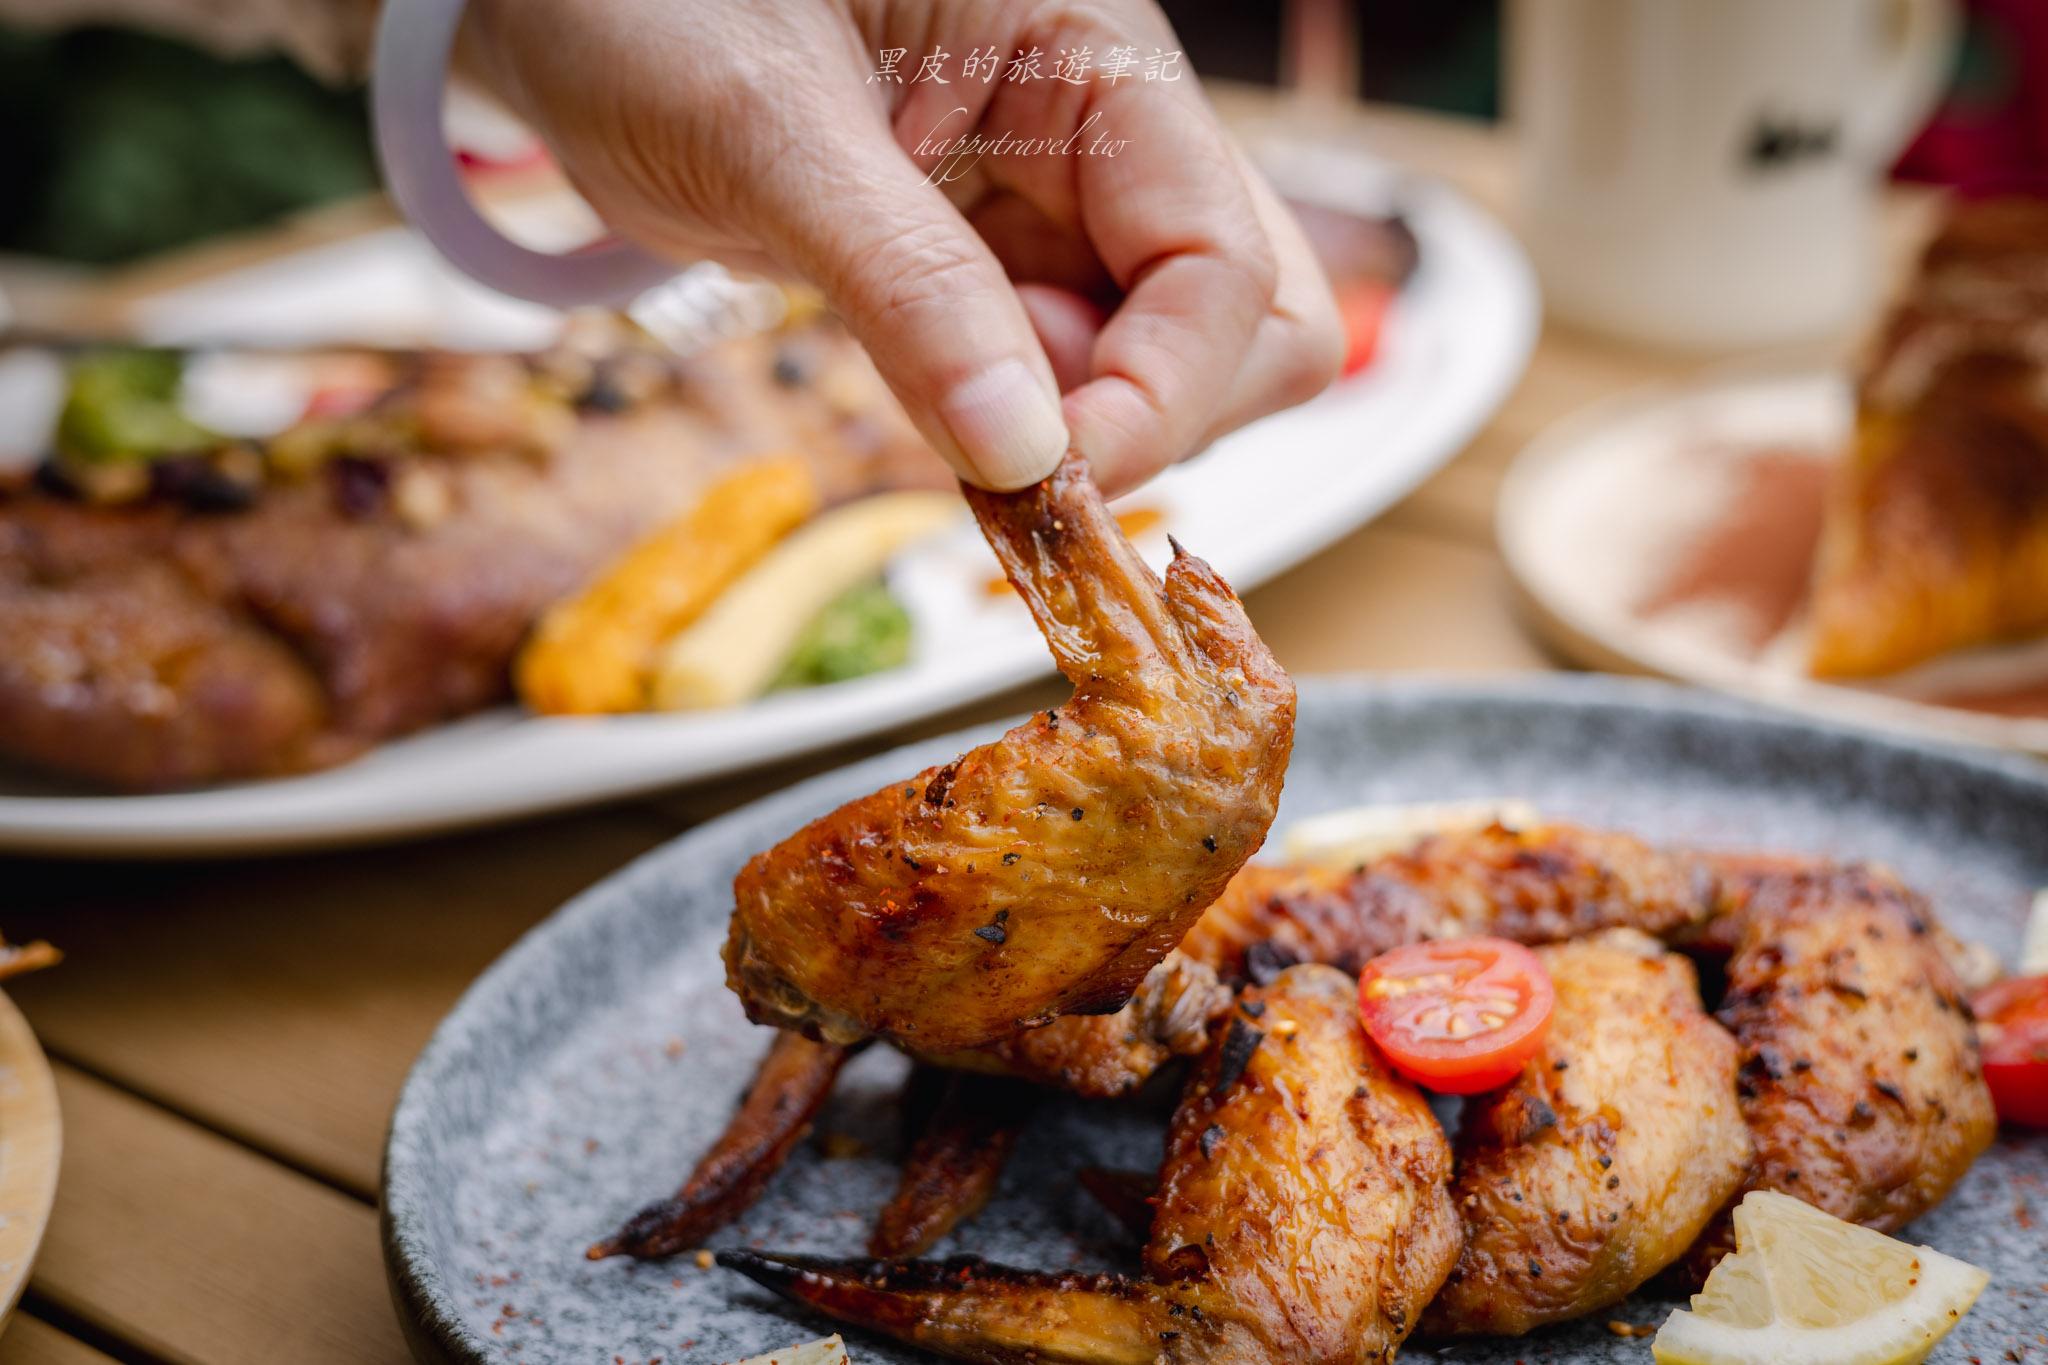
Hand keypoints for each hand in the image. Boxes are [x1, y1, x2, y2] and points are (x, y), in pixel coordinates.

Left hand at [464, 0, 1341, 493]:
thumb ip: (911, 285)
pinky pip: (1063, 377)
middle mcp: (1107, 131)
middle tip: (1010, 454)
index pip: (1224, 258)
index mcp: (1092, 49)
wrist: (554, 10)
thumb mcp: (768, 131)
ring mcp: (1058, 204)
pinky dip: (1020, 433)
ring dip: (1085, 436)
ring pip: (1166, 365)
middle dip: (1157, 417)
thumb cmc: (645, 2)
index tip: (1052, 477)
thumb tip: (1029, 456)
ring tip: (941, 419)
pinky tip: (935, 422)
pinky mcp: (994, 267)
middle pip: (1248, 320)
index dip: (1164, 392)